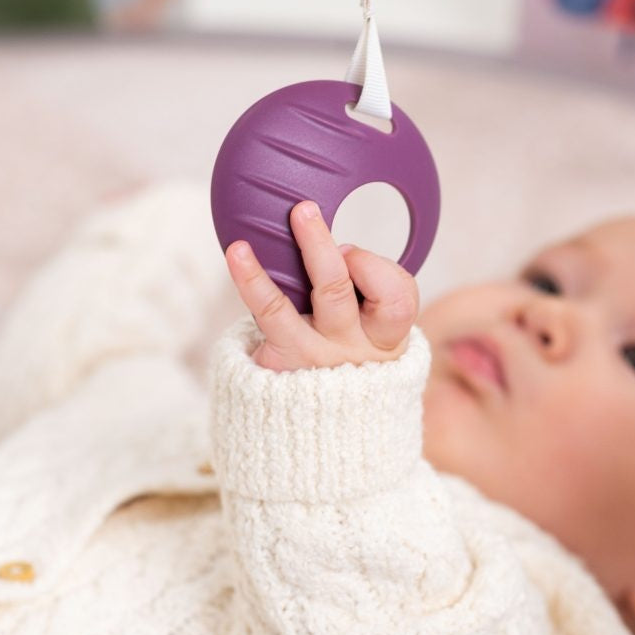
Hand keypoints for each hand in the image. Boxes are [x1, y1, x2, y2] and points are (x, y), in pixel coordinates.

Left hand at [225, 200, 419, 371]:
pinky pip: (266, 314)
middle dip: (321, 247)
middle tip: (305, 211)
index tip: (350, 255)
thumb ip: (371, 291)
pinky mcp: (282, 361)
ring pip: (298, 303)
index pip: (396, 298)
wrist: (323, 424)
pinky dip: (250, 280)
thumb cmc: (354, 357)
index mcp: (387, 338)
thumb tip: (337, 250)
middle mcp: (353, 348)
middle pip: (340, 292)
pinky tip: (238, 254)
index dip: (375, 268)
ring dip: (284, 261)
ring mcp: (315, 355)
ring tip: (268, 231)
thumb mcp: (379, 334)